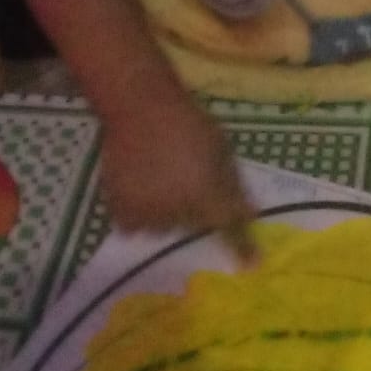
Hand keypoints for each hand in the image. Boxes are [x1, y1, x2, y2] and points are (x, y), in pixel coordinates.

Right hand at [98, 90, 255, 262]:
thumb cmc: (187, 123)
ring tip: (161, 183)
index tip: (251, 262)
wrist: (140, 107)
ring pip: (162, 228)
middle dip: (192, 215)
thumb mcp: (222, 151)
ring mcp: (147, 214)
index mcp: (207, 198)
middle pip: (191, 229)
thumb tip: (250, 216)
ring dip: (165, 214)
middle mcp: (178, 214)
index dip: (243, 248)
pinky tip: (140, 190)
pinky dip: (139, 214)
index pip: (230, 231)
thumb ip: (235, 188)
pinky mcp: (120, 210)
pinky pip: (133, 225)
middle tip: (186, 186)